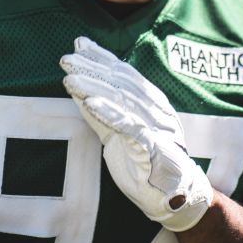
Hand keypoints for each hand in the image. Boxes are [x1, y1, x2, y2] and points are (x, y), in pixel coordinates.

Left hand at [59, 37, 212, 231]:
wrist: (175, 198)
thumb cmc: (145, 164)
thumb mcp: (118, 133)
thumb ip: (101, 112)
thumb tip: (78, 89)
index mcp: (151, 104)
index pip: (125, 74)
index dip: (102, 58)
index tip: (79, 45)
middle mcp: (156, 110)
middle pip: (121, 83)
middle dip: (93, 69)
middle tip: (67, 59)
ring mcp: (156, 128)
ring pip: (123, 101)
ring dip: (95, 88)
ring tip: (70, 79)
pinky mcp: (153, 147)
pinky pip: (130, 126)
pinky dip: (110, 113)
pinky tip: (91, 103)